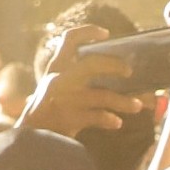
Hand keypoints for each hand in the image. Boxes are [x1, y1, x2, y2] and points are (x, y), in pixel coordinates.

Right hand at [23, 24, 146, 134]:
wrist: (31, 137)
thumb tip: (119, 74)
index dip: (88, 32)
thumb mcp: (56, 86)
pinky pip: (97, 117)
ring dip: (123, 101)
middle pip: (92, 64)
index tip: (106, 33)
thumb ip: (77, 77)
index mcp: (55, 67)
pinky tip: (117, 122)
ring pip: (102, 96)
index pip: (69, 39)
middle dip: (114, 65)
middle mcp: (59, 79)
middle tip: (129, 72)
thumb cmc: (51, 109)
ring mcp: (64, 99)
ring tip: (138, 106)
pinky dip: (109, 119)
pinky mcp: (69, 118)